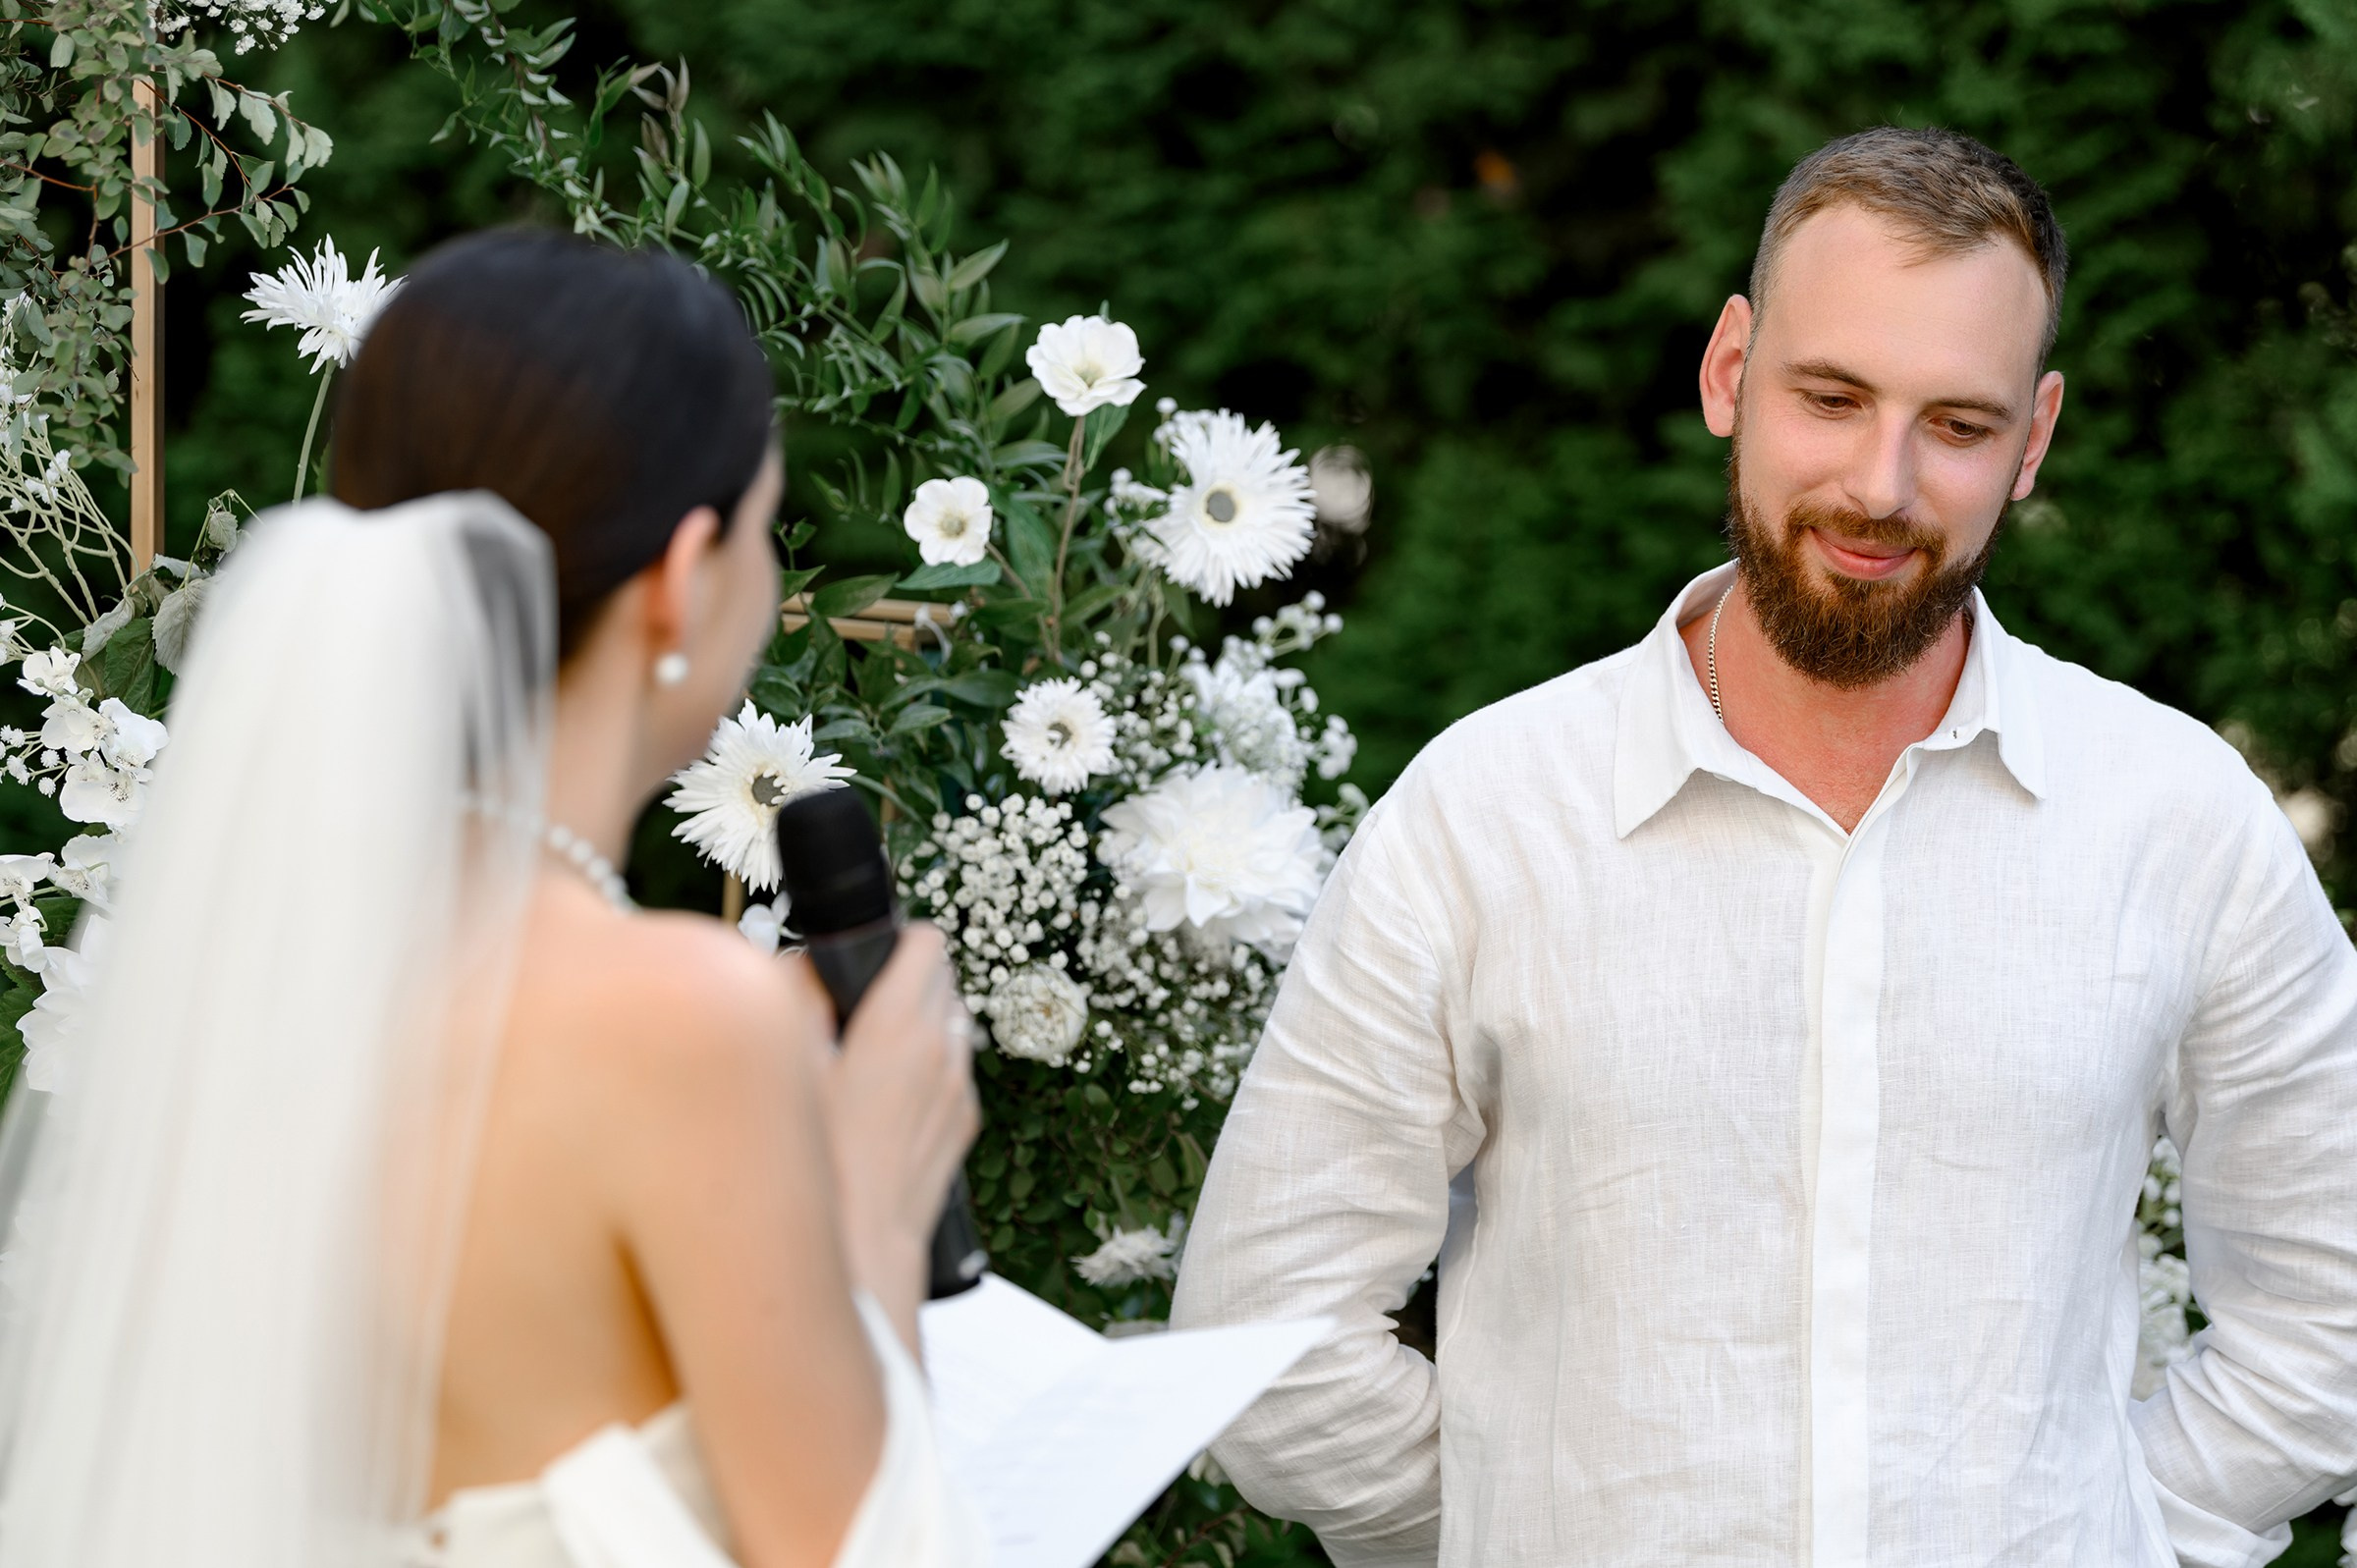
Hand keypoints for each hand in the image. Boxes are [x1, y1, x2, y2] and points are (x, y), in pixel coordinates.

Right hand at [817, 922, 978, 1347]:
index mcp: (900, 1024)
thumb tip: (803, 965)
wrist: (860, 1254)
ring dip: (919, 1024)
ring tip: (866, 1054)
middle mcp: (943, 1049)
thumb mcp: (787, 1069)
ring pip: (951, 1025)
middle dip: (906, 977)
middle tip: (857, 1000)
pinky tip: (883, 1098)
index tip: (871, 950)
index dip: (898, 939)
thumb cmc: (813, 1166)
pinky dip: (927, 1067)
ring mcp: (960, 1088)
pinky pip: (953, 1071)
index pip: (927, 942)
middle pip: (943, 978)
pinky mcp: (964, 1125)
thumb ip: (795, 1000)